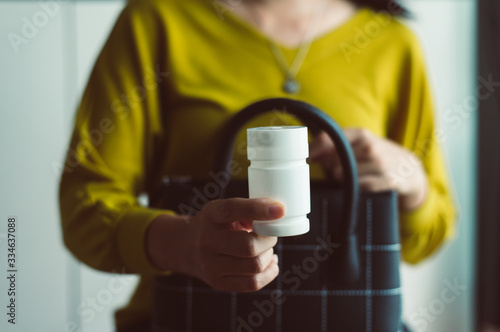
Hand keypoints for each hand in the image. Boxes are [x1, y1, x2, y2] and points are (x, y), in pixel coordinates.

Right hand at [147, 198, 283, 291]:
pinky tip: (270, 263)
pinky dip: (269, 273)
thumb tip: (276, 216)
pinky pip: (252, 284)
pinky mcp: (218, 282)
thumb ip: (247, 211)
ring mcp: (211, 265)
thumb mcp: (223, 210)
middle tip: (271, 234)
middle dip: (269, 239)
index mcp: (210, 215)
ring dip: (268, 255)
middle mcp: (207, 241)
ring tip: (266, 248)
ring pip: (254, 266)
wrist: (185, 246)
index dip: (258, 209)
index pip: (232, 210)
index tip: (280, 209)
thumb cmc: (215, 224)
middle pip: (248, 246)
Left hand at [309, 128, 427, 210]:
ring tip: (352, 177)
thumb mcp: (359, 145)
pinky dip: (357, 189)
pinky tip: (363, 185)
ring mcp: (379, 164)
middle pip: (334, 161)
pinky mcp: (387, 181)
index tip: (303, 159)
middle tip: (338, 170)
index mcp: (360, 133)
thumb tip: (308, 154)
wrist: (410, 170)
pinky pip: (359, 188)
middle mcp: (369, 146)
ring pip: (344, 176)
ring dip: (343, 180)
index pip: (328, 138)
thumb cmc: (377, 156)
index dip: (312, 149)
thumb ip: (334, 147)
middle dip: (330, 168)